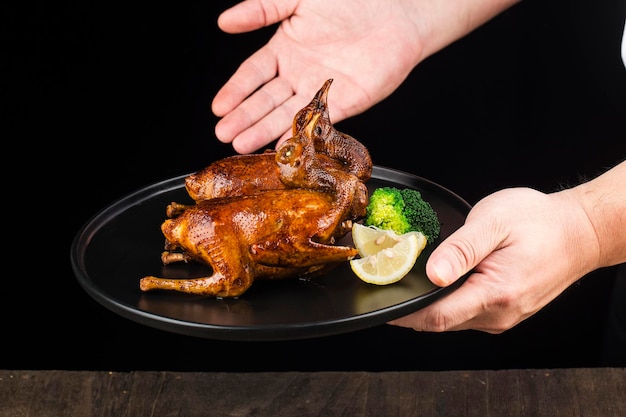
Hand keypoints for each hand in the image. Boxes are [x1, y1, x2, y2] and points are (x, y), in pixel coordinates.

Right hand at [212, 0, 425, 152]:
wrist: (397, 11)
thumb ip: (262, 9)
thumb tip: (224, 21)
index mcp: (285, 49)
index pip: (253, 75)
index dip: (235, 91)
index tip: (219, 108)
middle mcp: (299, 74)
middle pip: (266, 100)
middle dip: (244, 118)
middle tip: (224, 134)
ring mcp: (320, 90)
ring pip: (286, 114)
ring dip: (263, 131)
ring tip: (242, 145)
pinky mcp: (345, 103)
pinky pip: (318, 121)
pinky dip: (300, 134)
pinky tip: (283, 145)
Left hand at [389, 186, 598, 332]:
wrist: (579, 231)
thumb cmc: (539, 222)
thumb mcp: (494, 222)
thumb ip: (461, 250)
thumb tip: (433, 275)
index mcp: (495, 294)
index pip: (435, 317)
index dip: (403, 314)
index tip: (379, 303)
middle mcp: (499, 315)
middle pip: (440, 322)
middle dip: (411, 308)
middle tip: (388, 283)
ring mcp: (504, 317)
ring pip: (453, 320)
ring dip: (429, 306)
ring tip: (410, 281)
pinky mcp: (505, 312)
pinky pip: (467, 314)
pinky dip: (447, 303)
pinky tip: (440, 285)